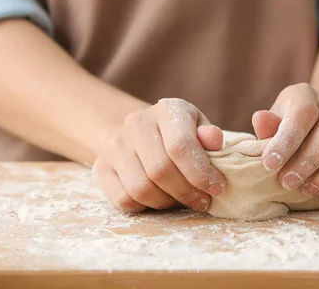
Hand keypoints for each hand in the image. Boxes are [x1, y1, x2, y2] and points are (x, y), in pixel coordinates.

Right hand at [92, 98, 226, 212]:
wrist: (139, 133)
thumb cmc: (178, 133)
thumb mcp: (198, 127)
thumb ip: (210, 136)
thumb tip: (214, 141)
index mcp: (165, 111)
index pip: (181, 146)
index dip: (201, 173)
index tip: (217, 188)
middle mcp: (135, 124)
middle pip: (160, 171)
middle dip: (186, 192)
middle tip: (202, 201)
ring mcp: (115, 146)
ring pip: (141, 189)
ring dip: (167, 203)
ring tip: (181, 200)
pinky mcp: (101, 167)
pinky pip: (123, 200)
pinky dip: (145, 207)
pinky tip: (159, 200)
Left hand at [252, 83, 318, 201]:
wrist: (314, 130)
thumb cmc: (285, 130)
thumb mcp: (272, 126)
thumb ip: (267, 127)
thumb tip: (260, 119)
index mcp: (306, 94)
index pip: (303, 111)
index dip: (287, 139)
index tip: (269, 164)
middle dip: (309, 160)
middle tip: (287, 182)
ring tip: (306, 189)